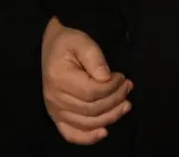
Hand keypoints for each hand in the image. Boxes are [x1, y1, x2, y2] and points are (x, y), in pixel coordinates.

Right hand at [42, 17, 132, 144]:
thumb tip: (107, 78)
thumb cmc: (67, 43)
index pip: (92, 92)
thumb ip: (94, 57)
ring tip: (125, 103)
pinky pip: (71, 134)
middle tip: (127, 87)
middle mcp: (54, 97)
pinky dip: (88, 138)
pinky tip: (104, 132)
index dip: (112, 87)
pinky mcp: (57, 116)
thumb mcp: (81, 41)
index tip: (122, 77)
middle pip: (93, 109)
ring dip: (111, 116)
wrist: (51, 47)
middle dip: (116, 99)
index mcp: (58, 77)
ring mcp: (54, 109)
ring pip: (89, 123)